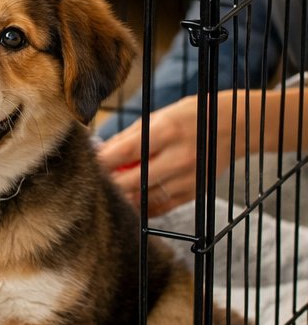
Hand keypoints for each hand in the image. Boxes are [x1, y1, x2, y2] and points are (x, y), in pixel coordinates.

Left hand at [97, 97, 217, 216]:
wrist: (235, 127)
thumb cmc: (191, 116)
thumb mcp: (160, 116)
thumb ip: (129, 136)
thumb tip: (100, 151)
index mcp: (167, 131)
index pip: (124, 152)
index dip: (101, 161)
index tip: (88, 164)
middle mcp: (178, 158)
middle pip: (130, 181)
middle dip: (109, 183)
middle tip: (95, 181)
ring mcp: (187, 179)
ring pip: (143, 199)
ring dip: (123, 197)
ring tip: (112, 191)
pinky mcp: (193, 193)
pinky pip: (160, 208)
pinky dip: (142, 206)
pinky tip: (132, 200)